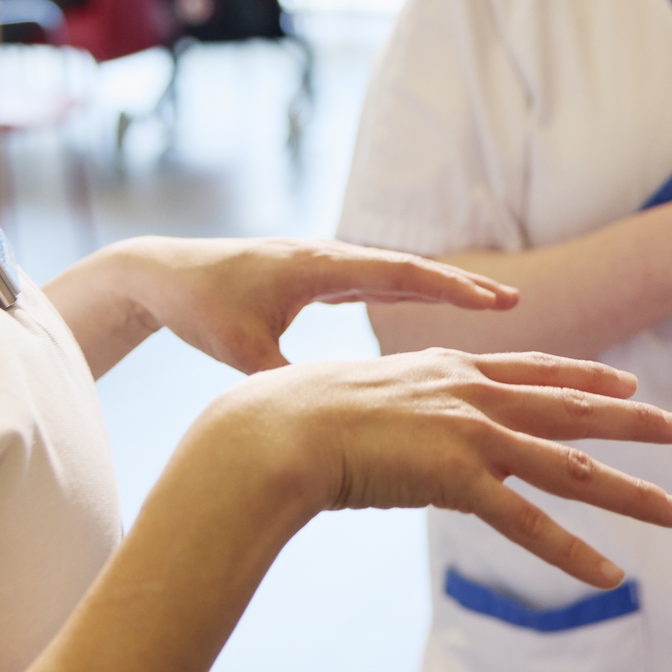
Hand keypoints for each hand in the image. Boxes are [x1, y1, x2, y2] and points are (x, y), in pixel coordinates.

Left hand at [84, 236, 516, 375]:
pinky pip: (369, 283)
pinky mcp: (309, 278)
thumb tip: (322, 412)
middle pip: (406, 270)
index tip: (494, 301)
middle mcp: (325, 258)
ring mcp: (319, 265)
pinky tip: (429, 309)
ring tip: (487, 304)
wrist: (160, 274)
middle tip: (512, 301)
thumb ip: (284, 376)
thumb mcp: (241, 348)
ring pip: (391, 275)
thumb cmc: (198, 306)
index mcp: (316, 267)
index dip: (448, 288)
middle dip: (459, 285)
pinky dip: (405, 292)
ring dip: (436, 288)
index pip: (397, 273)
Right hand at [213, 348, 671, 589]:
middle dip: (633, 419)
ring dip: (630, 493)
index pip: (535, 370)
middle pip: (570, 409)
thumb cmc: (299, 413)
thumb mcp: (365, 395)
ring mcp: (469, 435)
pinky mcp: (457, 478)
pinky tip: (610, 575)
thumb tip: (400, 423)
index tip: (629, 378)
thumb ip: (400, 408)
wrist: (277, 427)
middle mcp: (471, 395)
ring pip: (569, 465)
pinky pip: (528, 524)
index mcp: (450, 371)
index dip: (588, 375)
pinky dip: (572, 552)